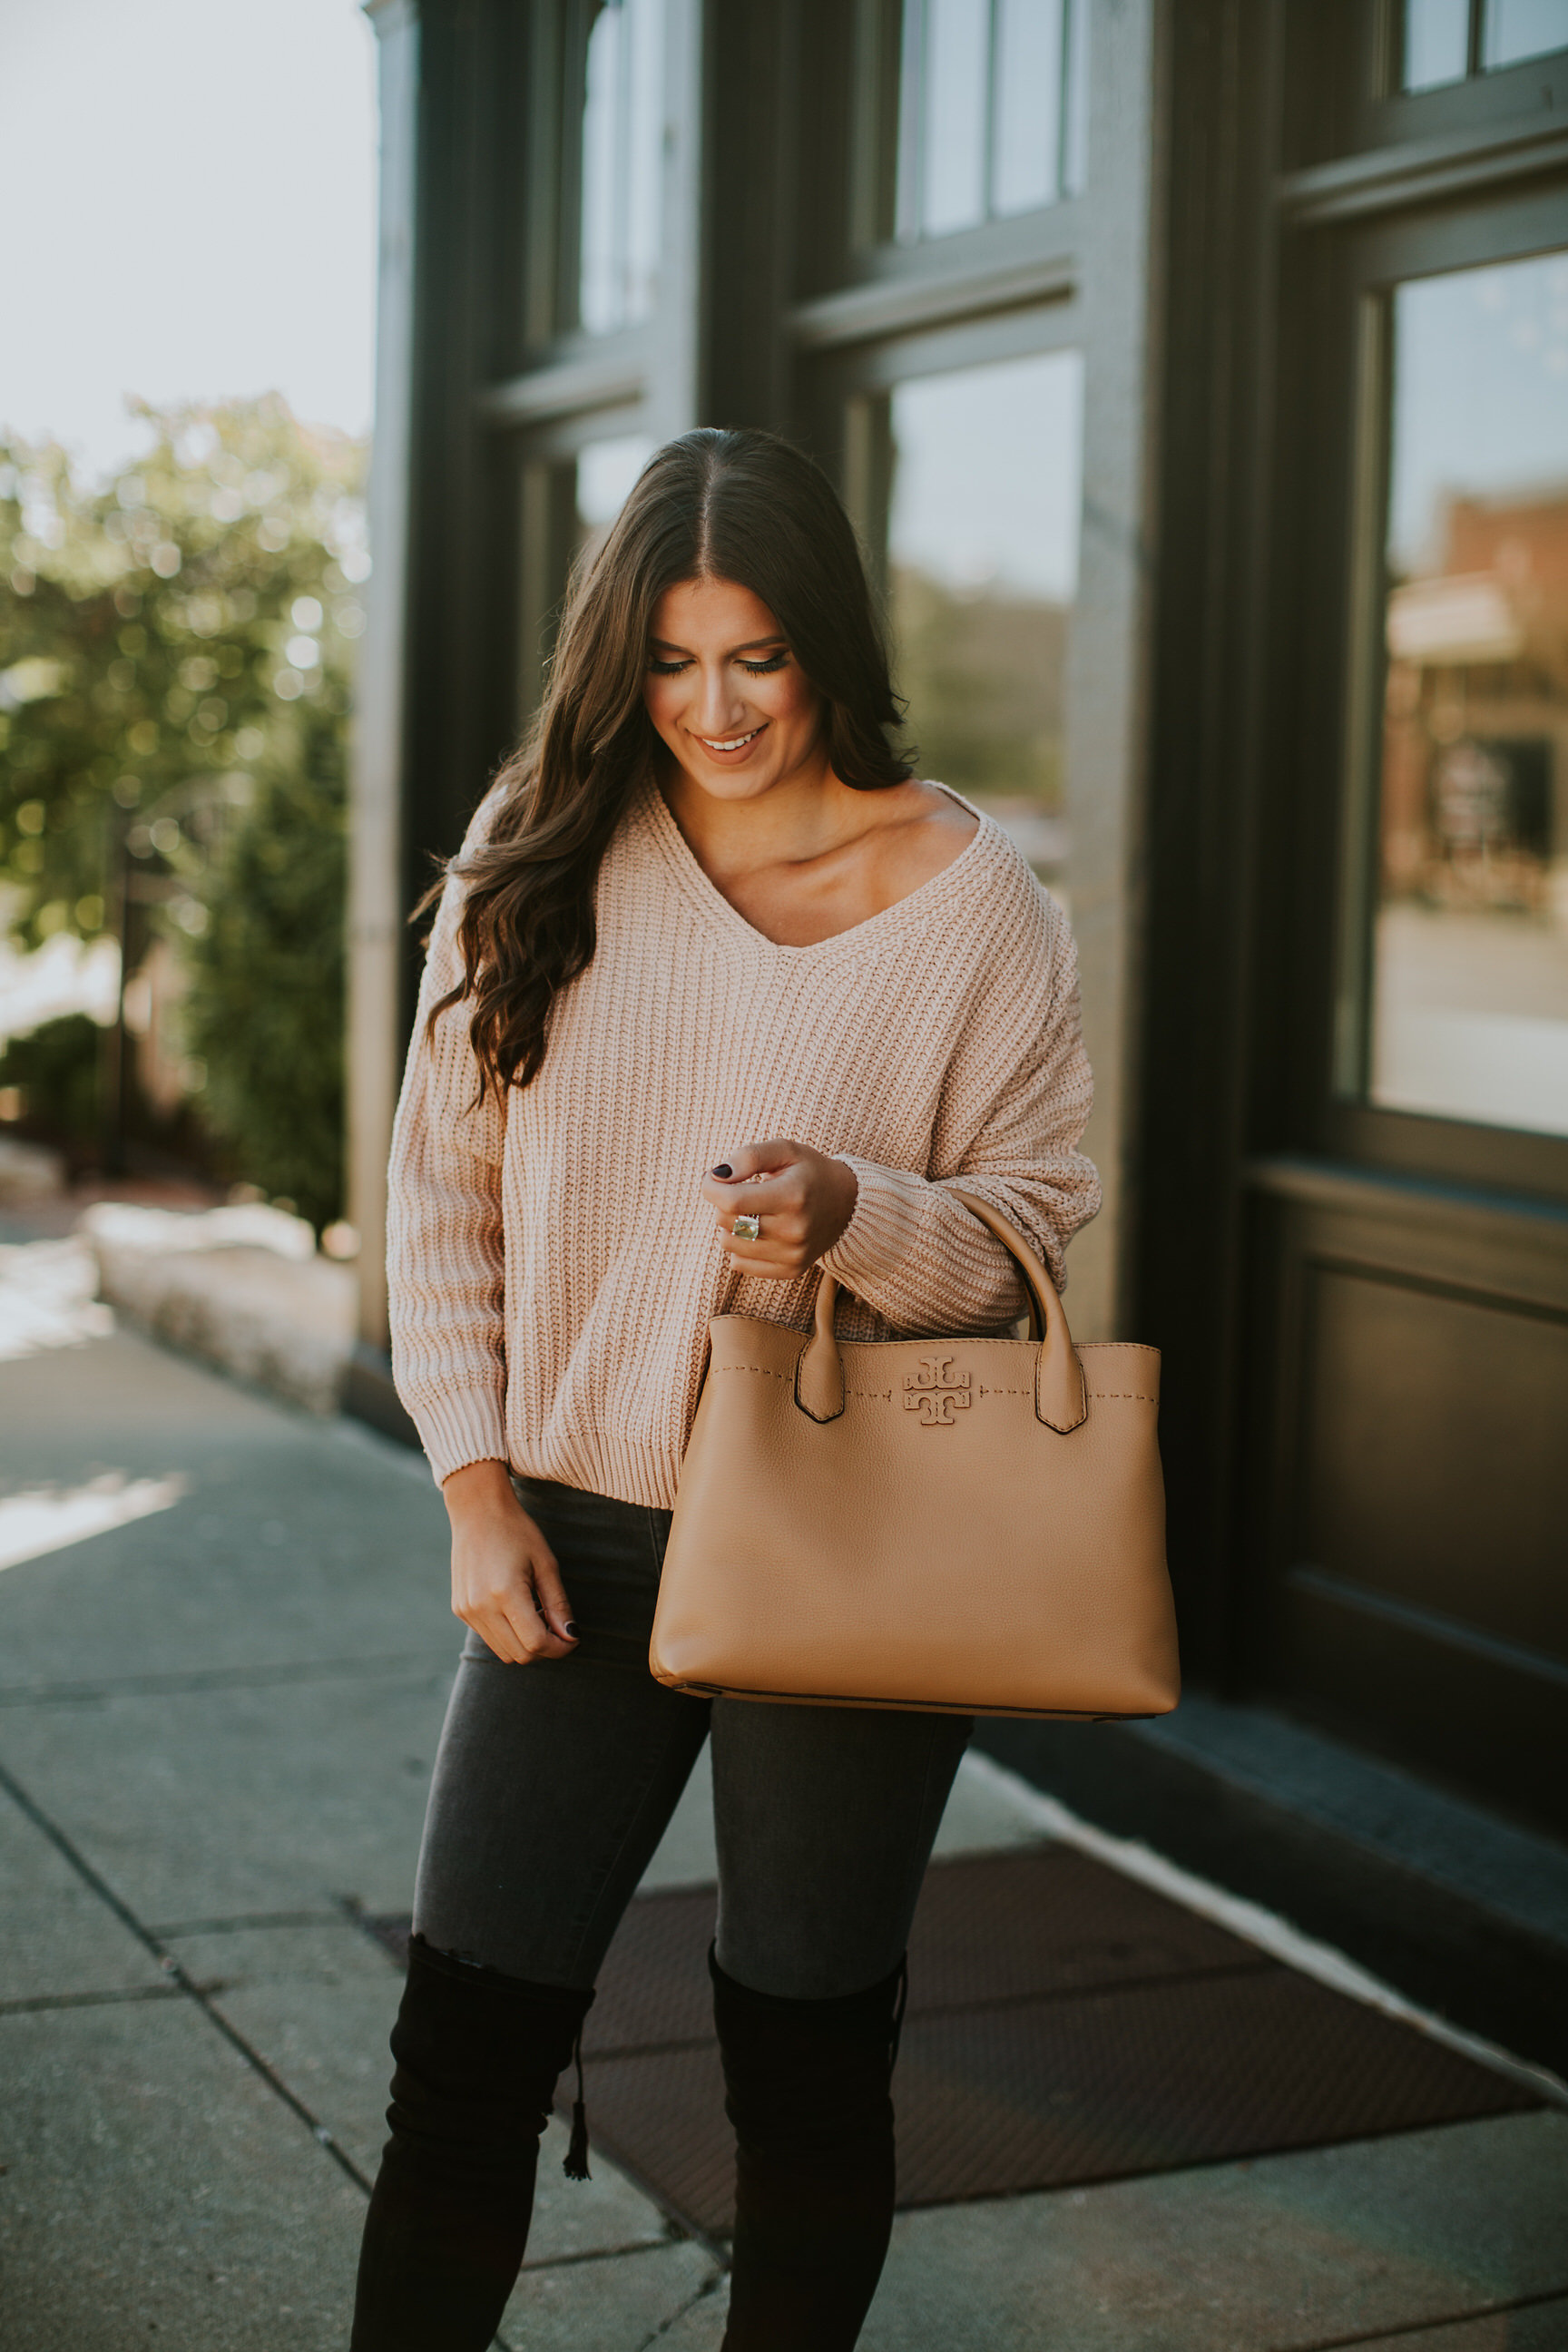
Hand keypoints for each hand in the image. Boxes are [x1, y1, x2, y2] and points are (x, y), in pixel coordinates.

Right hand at [441, 1460, 577, 1664]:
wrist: (477, 1511)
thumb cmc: (517, 1531)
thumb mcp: (546, 1564)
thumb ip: (558, 1604)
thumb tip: (571, 1636)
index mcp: (505, 1594)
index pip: (536, 1643)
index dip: (560, 1647)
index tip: (573, 1637)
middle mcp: (481, 1607)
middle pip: (520, 1654)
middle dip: (545, 1648)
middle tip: (559, 1625)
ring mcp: (467, 1611)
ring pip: (504, 1652)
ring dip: (526, 1643)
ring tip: (538, 1613)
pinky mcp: (460, 1609)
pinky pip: (490, 1638)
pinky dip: (509, 1634)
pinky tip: (519, 1609)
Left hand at [701, 1139, 857, 1281]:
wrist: (847, 1204)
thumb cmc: (809, 1172)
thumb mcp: (785, 1150)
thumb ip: (749, 1156)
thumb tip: (717, 1175)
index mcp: (793, 1196)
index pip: (731, 1201)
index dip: (711, 1187)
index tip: (712, 1178)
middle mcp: (794, 1230)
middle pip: (726, 1221)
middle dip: (724, 1202)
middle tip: (743, 1191)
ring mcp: (793, 1254)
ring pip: (728, 1243)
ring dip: (730, 1225)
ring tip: (752, 1211)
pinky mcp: (791, 1270)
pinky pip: (739, 1264)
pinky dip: (740, 1246)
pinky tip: (758, 1231)